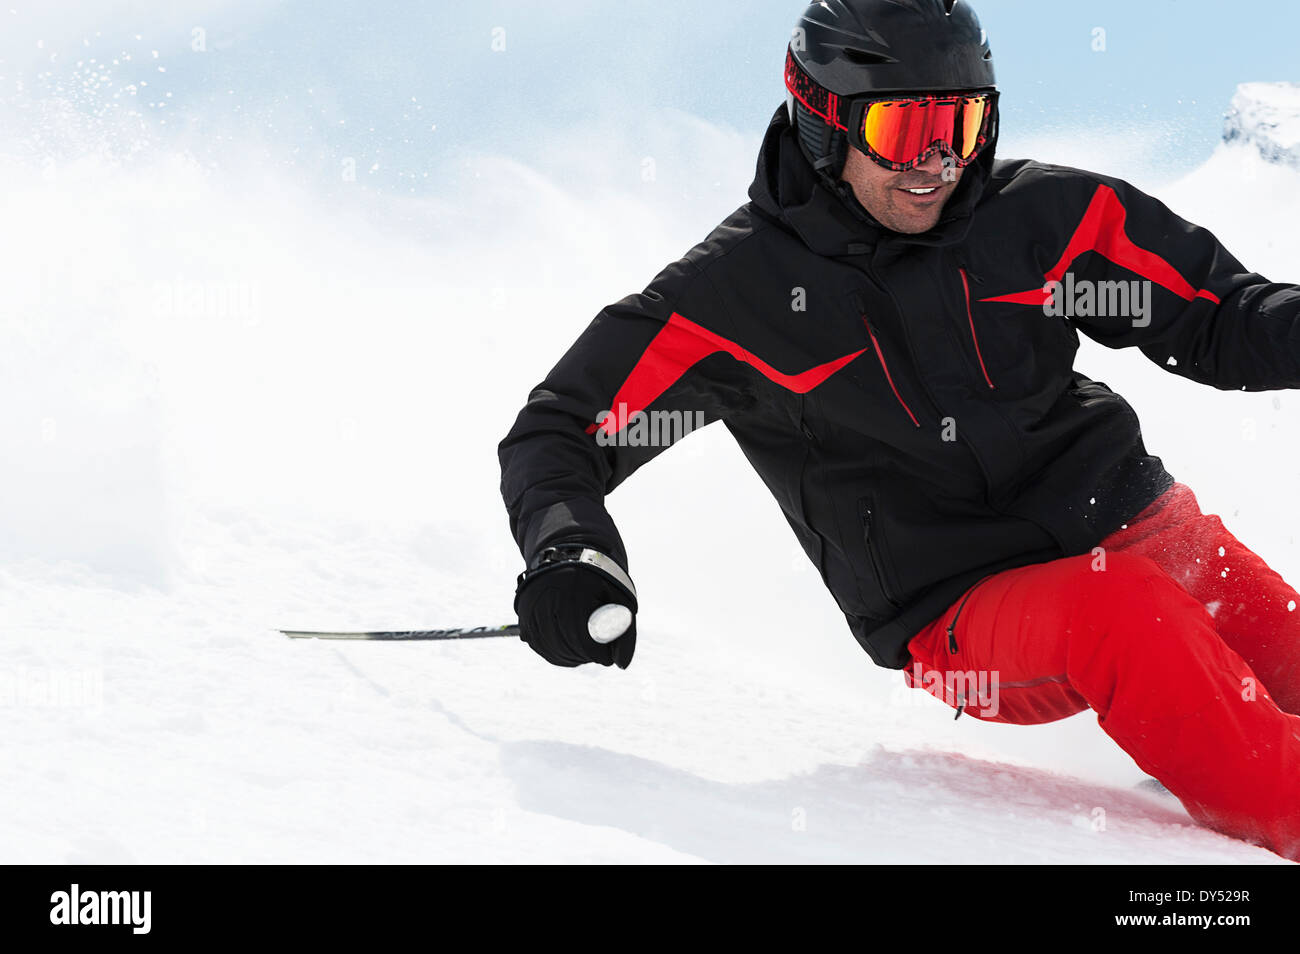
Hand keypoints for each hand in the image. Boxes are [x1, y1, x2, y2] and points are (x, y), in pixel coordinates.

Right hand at [514, 562, 636, 668]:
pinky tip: (568, 649)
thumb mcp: (621, 599)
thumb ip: (626, 633)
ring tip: (585, 652)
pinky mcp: (524, 613)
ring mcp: (534, 606)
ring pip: (550, 648)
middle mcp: (550, 598)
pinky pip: (538, 644)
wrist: (570, 554)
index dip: (599, 655)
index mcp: (576, 592)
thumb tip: (620, 665)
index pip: (586, 641)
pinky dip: (553, 652)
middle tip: (598, 654)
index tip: (607, 656)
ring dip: (569, 657)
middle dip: (585, 656)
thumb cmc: (601, 579)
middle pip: (567, 646)